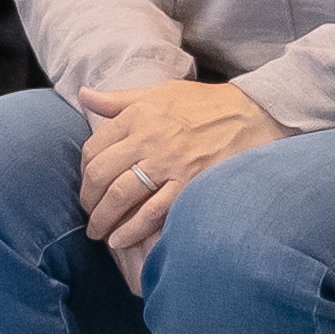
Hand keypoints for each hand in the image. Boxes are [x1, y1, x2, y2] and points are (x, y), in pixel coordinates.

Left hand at [70, 75, 281, 285]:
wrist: (251, 114)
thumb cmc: (202, 104)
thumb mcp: (158, 92)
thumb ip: (119, 100)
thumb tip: (83, 95)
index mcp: (138, 115)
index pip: (93, 148)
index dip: (84, 171)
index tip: (87, 184)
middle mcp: (148, 139)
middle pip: (100, 174)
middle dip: (87, 199)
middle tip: (89, 213)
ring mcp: (169, 164)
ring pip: (120, 196)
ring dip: (103, 219)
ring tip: (99, 231)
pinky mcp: (188, 185)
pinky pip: (152, 213)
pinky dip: (131, 230)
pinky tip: (119, 241)